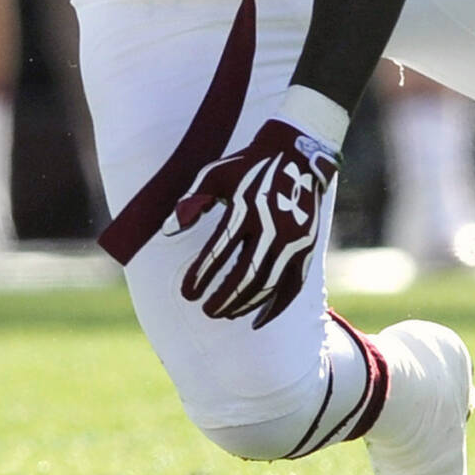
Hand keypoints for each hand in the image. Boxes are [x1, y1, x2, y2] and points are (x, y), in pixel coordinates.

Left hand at [166, 117, 339, 328]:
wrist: (296, 155)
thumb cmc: (247, 164)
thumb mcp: (215, 175)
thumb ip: (192, 201)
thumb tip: (167, 231)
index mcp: (247, 208)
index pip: (219, 251)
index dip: (201, 275)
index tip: (186, 293)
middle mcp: (273, 227)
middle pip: (245, 274)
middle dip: (224, 297)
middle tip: (205, 309)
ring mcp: (293, 240)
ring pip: (268, 284)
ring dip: (244, 303)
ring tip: (224, 313)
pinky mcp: (306, 248)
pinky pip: (292, 286)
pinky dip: (275, 306)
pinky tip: (257, 320)